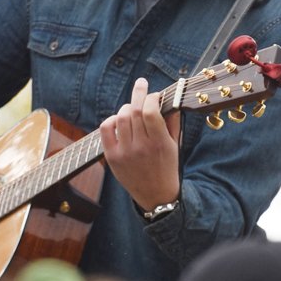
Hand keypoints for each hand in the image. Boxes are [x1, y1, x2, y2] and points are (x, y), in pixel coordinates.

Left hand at [99, 78, 180, 211]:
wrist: (156, 195)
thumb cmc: (167, 167)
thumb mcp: (175, 145)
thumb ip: (172, 121)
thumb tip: (170, 99)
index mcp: (159, 143)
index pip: (150, 111)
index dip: (151, 97)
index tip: (154, 94)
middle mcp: (141, 147)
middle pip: (133, 111)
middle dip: (138, 94)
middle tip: (141, 84)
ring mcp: (124, 152)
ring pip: (120, 117)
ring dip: (126, 108)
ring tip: (132, 109)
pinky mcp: (112, 157)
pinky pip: (105, 129)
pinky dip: (111, 120)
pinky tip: (119, 121)